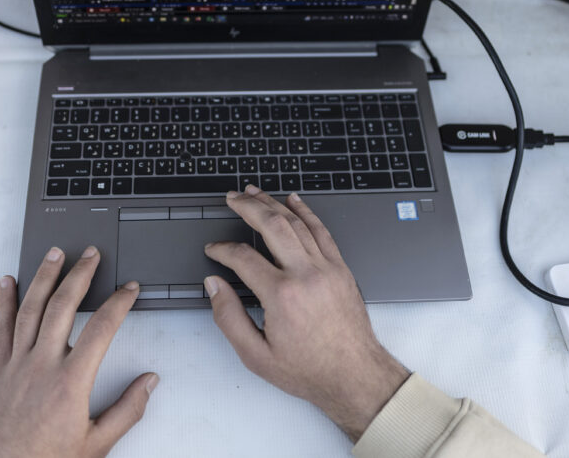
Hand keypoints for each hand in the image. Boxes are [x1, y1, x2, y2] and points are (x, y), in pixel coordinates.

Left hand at [0, 247, 156, 457]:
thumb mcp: (96, 445)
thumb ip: (127, 411)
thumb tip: (149, 382)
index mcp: (71, 383)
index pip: (102, 328)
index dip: (119, 303)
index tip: (129, 289)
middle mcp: (42, 366)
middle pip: (63, 306)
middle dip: (80, 275)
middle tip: (92, 254)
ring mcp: (15, 367)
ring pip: (31, 309)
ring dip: (44, 277)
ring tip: (55, 254)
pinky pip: (0, 330)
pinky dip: (4, 303)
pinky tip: (8, 283)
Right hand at [204, 186, 409, 441]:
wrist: (355, 375)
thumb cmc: (309, 370)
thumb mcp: (255, 355)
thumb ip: (228, 317)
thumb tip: (214, 285)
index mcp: (281, 295)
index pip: (243, 257)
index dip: (222, 249)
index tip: (213, 250)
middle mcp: (305, 274)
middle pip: (272, 225)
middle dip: (248, 206)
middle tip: (232, 197)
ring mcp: (327, 268)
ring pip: (297, 222)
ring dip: (273, 203)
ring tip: (254, 192)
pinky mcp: (341, 268)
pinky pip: (322, 230)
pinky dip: (306, 212)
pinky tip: (293, 201)